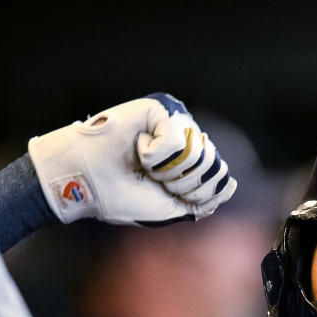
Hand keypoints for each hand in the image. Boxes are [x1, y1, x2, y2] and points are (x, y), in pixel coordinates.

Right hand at [28, 92, 236, 225]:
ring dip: (168, 170)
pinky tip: (137, 147)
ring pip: (198, 154)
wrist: (86, 184)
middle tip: (152, 178)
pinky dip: (154, 155)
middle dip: (182, 183)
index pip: (218, 177)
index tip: (163, 191)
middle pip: (212, 166)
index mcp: (189, 159)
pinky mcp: (160, 109)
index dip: (194, 193)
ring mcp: (174, 120)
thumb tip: (230, 183)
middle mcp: (186, 136)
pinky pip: (178, 140)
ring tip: (144, 164)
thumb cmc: (122, 196)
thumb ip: (203, 199)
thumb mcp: (171, 207)